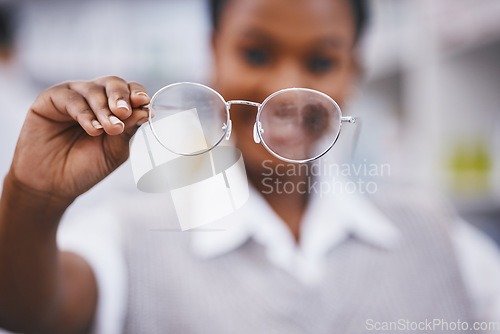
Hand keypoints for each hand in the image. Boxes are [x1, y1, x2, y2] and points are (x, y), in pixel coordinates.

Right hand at [8, 76, 149, 200]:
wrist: (53, 184)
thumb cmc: (86, 167)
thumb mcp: (114, 151)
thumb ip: (128, 130)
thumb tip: (146, 111)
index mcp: (113, 108)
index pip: (130, 92)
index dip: (137, 94)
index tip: (143, 103)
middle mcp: (94, 98)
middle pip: (113, 83)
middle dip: (121, 97)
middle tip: (125, 113)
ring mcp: (73, 96)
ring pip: (94, 90)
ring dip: (105, 110)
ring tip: (111, 129)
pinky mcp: (50, 99)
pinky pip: (71, 98)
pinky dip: (85, 113)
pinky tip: (93, 129)